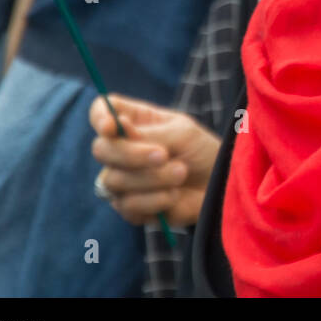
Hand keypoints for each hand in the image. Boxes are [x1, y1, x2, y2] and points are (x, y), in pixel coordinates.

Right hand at [88, 93, 220, 227]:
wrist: (220, 186)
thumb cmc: (202, 151)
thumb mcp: (182, 134)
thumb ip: (149, 133)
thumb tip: (117, 127)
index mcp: (134, 122)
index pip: (101, 112)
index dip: (100, 117)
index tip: (112, 126)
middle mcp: (122, 150)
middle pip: (101, 149)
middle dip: (132, 154)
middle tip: (164, 154)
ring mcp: (122, 180)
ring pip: (113, 180)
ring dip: (152, 178)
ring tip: (181, 173)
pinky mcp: (130, 208)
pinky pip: (127, 206)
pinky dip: (154, 200)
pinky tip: (174, 195)